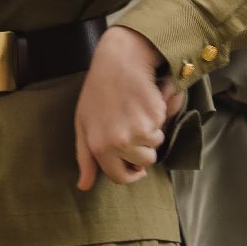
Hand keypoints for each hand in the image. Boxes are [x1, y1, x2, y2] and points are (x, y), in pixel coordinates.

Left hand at [74, 27, 167, 190]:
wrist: (120, 59)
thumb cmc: (98, 90)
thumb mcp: (83, 123)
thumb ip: (85, 157)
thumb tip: (84, 186)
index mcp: (99, 146)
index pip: (120, 176)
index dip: (131, 173)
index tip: (136, 168)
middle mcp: (120, 141)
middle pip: (144, 161)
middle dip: (142, 148)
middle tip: (132, 124)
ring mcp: (139, 129)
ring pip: (156, 144)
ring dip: (151, 131)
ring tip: (137, 110)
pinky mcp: (156, 115)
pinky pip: (163, 125)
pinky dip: (158, 115)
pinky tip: (146, 99)